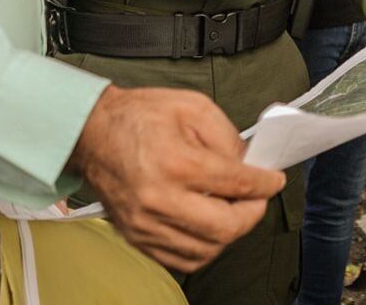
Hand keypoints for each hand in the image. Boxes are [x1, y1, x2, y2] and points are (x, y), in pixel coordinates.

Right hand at [72, 86, 284, 271]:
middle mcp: (159, 199)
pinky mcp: (137, 237)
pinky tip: (209, 226)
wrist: (92, 133)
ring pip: (206, 250)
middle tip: (258, 198)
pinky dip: (204, 247)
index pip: (236, 184)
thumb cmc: (139, 116)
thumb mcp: (192, 106)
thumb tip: (249, 164)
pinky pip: (181, 259)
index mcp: (175, 163)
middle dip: (252, 214)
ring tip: (234, 210)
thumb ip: (227, 136)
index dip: (264, 184)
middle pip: (224, 227)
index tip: (273, 180)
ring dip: (229, 233)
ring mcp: (146, 224)